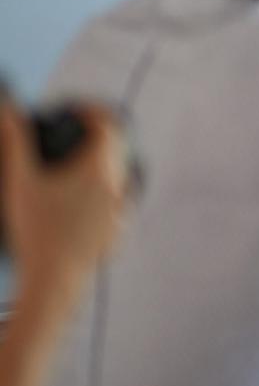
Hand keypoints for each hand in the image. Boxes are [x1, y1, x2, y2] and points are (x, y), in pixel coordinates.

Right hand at [0, 102, 126, 301]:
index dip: (92, 110)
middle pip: (117, 146)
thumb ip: (15, 140)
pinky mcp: (117, 227)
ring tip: (77, 159)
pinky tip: (84, 194)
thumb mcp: (21, 181)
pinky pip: (118, 199)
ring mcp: (121, 207)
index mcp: (100, 167)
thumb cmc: (36, 229)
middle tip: (74, 128)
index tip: (74, 109)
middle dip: (98, 132)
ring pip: (121, 172)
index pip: (108, 123)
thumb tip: (7, 106)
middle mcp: (118, 183)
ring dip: (103, 160)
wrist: (54, 279)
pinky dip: (104, 188)